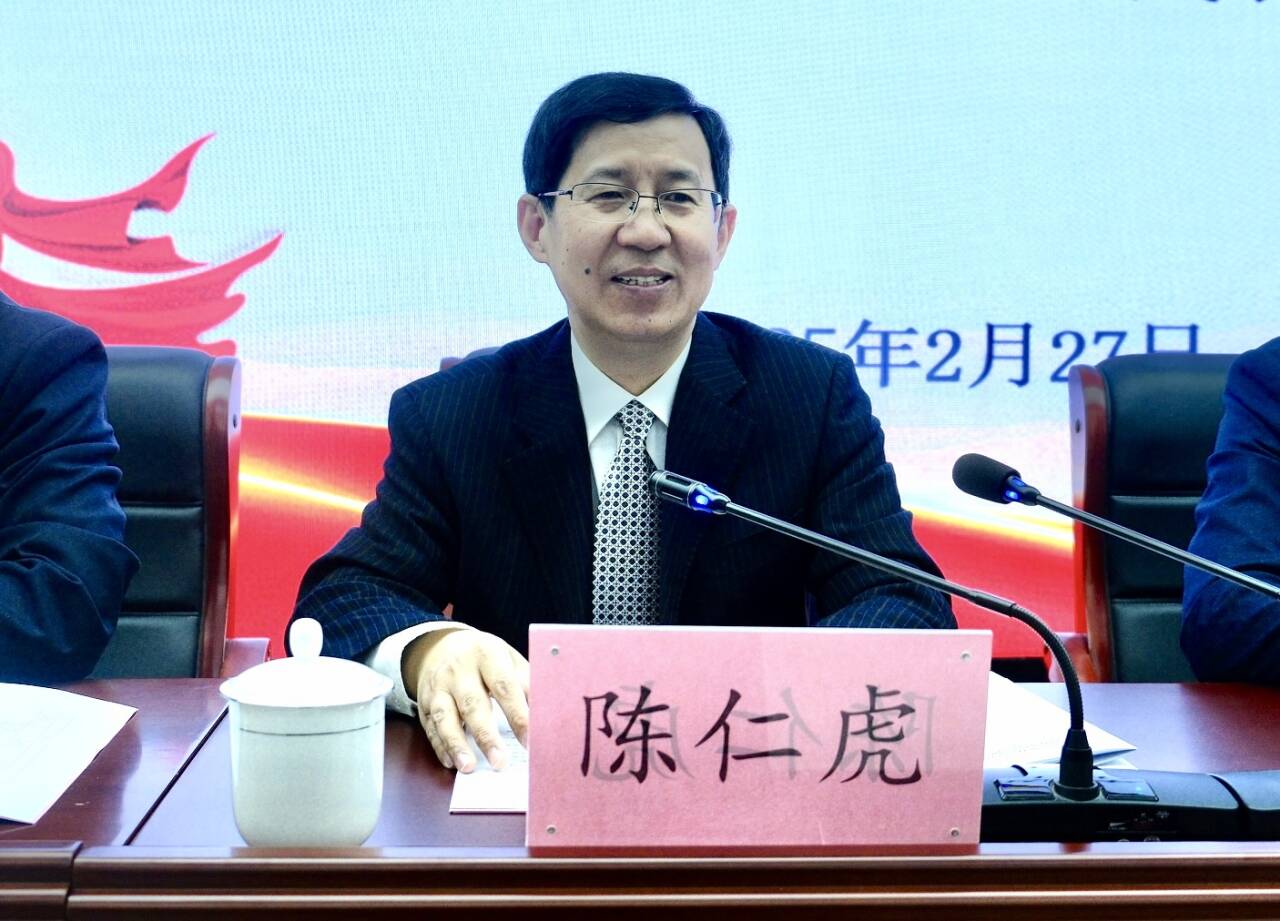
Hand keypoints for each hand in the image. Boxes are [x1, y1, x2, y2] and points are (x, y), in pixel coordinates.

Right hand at [404, 628, 528, 772]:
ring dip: (456, 744)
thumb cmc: (485, 657)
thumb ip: (526, 683)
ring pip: (444, 717)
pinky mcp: (424, 703)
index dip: (517, 715)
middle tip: (499, 762)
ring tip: (468, 767)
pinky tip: (451, 762)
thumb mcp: (508, 658)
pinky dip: (440, 746)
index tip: (529, 740)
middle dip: (486, 736)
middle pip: (472, 704)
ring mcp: (438, 687)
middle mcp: (458, 670)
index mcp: (486, 655)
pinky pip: (430, 727)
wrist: (441, 645)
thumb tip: (546, 715)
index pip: (504, 687)